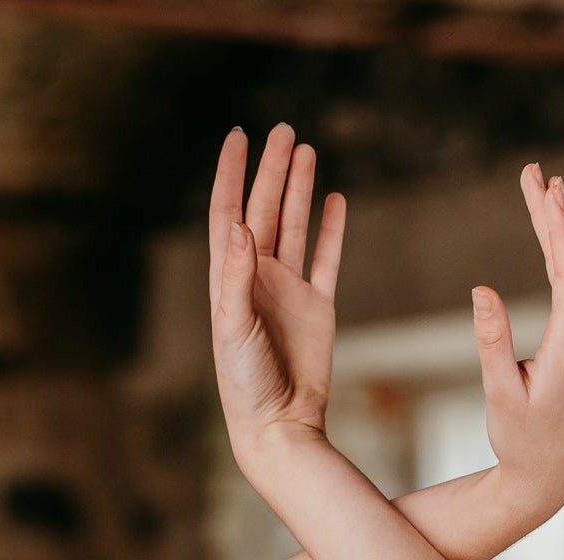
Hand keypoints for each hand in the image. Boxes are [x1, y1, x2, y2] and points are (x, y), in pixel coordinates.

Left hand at [208, 123, 346, 465]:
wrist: (279, 424)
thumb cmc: (245, 384)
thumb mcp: (234, 328)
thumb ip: (235, 278)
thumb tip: (240, 225)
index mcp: (230, 279)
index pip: (228, 213)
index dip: (231, 174)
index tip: (238, 136)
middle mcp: (258, 279)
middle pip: (263, 210)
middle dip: (271, 170)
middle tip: (284, 131)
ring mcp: (288, 291)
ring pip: (294, 226)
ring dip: (299, 190)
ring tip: (306, 150)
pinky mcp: (318, 307)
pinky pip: (325, 258)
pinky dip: (331, 230)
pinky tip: (335, 201)